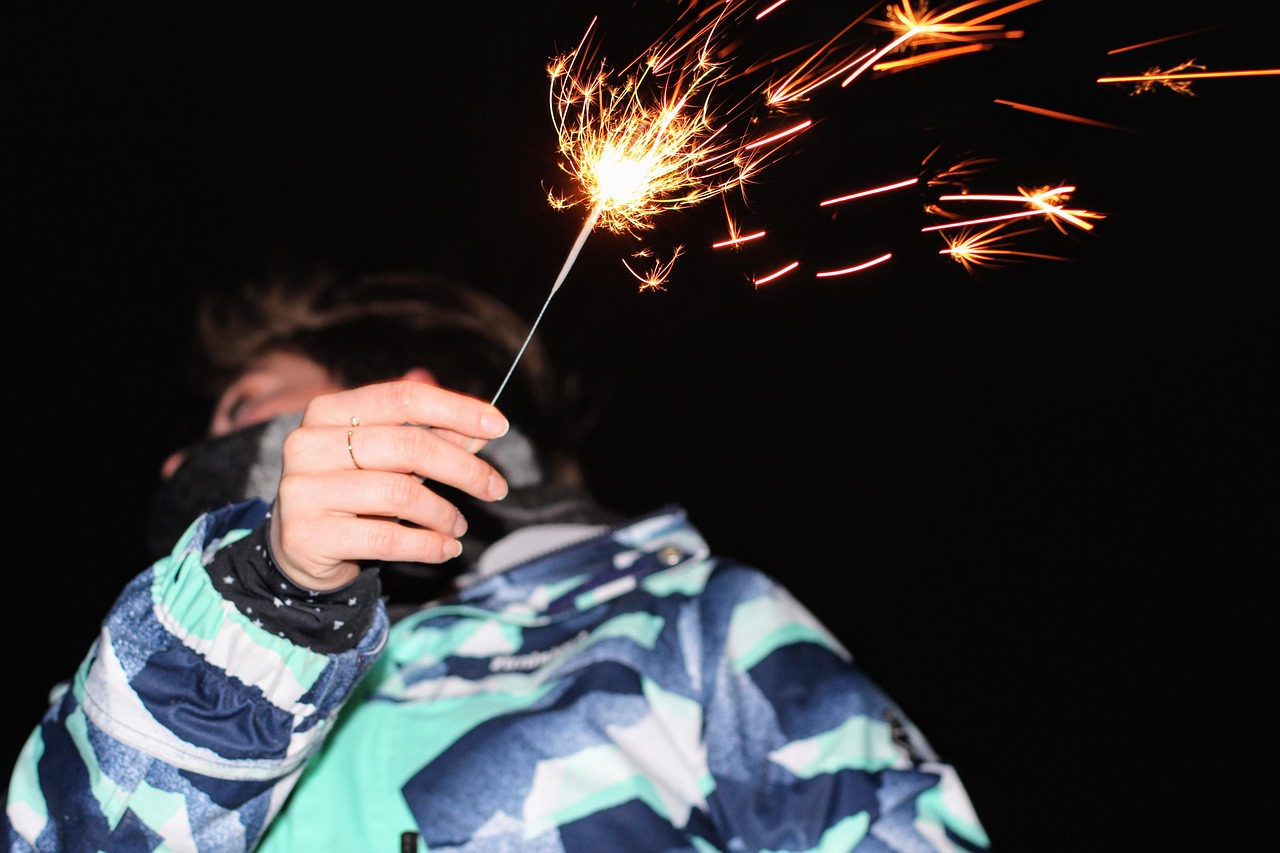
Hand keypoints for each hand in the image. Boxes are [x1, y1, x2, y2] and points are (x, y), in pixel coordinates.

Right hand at [268, 379, 509, 589]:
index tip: (499, 426)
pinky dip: (428, 544)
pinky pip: (386, 537)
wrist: (300, 549)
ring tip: (460, 526)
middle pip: (407, 445)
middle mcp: (308, 443)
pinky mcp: (307, 535)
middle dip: (463, 468)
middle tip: (496, 488)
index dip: (456, 409)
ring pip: (400, 494)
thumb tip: (484, 427)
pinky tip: (446, 548)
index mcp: (328, 410)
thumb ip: (431, 437)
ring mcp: (303, 490)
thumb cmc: (354, 493)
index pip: (403, 397)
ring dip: (444, 513)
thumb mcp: (389, 459)